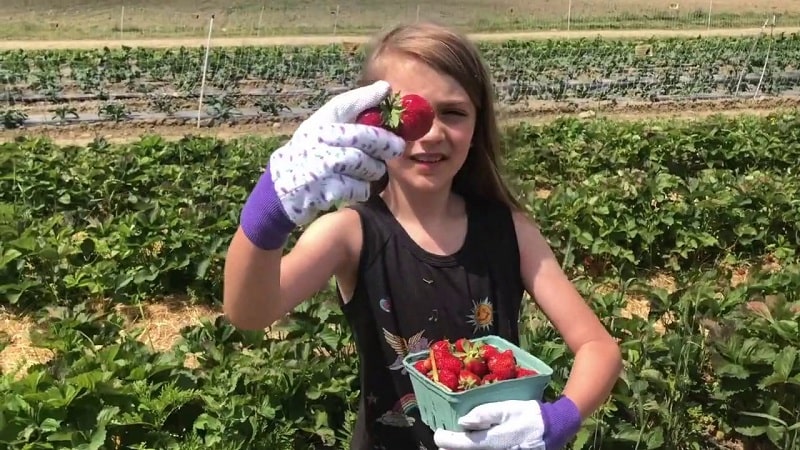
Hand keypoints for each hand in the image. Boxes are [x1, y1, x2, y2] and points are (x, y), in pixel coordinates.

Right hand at [239, 80, 405, 248]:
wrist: (282, 190)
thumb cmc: (311, 155)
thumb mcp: (322, 130)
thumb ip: (351, 114)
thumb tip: (385, 89)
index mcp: (318, 123)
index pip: (343, 104)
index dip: (365, 97)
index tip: (386, 91)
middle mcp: (316, 140)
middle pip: (362, 137)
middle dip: (385, 142)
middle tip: (398, 147)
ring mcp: (318, 165)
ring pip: (363, 164)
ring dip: (375, 169)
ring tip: (374, 170)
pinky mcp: (323, 190)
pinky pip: (357, 188)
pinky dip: (363, 188)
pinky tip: (360, 187)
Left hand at [433, 397, 581, 449]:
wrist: (555, 429)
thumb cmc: (530, 415)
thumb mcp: (508, 408)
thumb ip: (486, 414)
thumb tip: (464, 421)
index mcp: (498, 440)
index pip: (468, 444)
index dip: (450, 441)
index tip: (438, 435)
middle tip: (441, 445)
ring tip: (451, 447)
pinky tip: (470, 447)